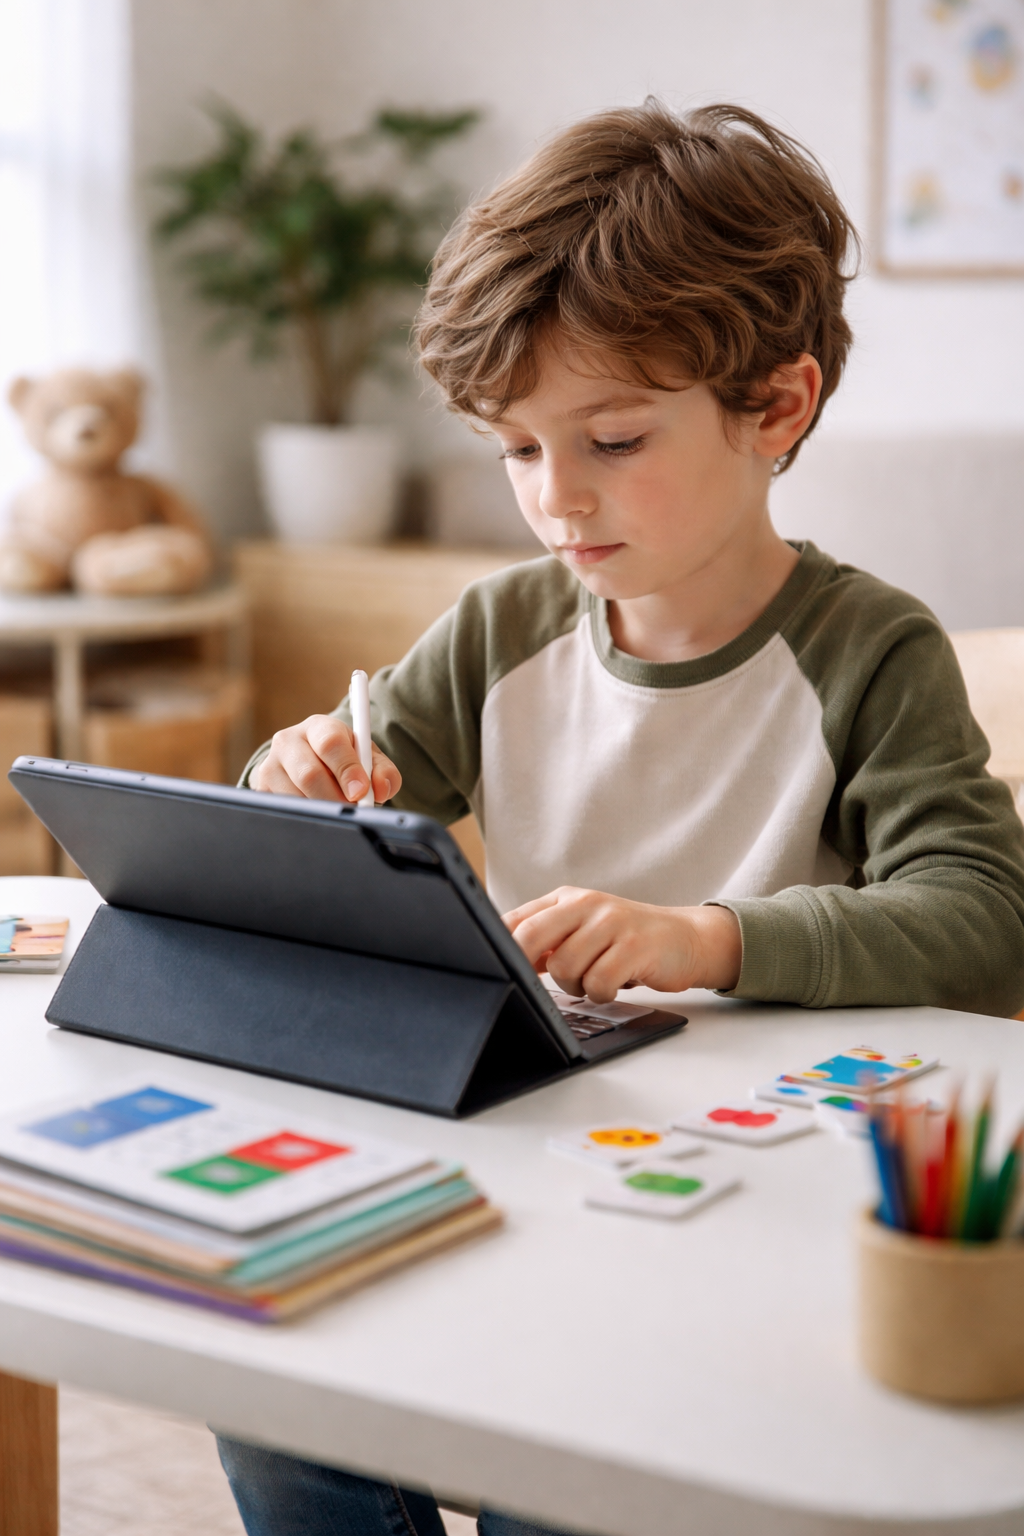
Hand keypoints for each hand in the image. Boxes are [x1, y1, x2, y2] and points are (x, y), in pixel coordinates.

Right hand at [251, 714, 401, 804]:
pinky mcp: (260, 788)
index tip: (361, 792)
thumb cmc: (343, 760)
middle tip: (351, 811)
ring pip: (296, 798)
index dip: (347, 769)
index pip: (330, 742)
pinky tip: (315, 813)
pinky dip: (305, 818)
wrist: (310, 764)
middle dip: (335, 798)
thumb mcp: (367, 760)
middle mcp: (289, 740)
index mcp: (319, 727)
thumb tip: (382, 788)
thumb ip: (383, 771)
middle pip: (309, 775)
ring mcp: (270, 764)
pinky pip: (284, 810)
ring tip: (335, 810)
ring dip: (321, 810)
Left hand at [503, 886, 741, 1001]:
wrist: (684, 939)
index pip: (515, 920)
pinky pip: (597, 982)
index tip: (495, 971)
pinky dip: (601, 994)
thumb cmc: (626, 941)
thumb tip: (501, 961)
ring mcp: (610, 922)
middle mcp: (585, 904)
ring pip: (564, 967)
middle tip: (536, 986)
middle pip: (530, 937)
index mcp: (565, 900)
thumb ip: (546, 942)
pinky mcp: (634, 945)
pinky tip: (614, 985)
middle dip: (526, 969)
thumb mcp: (583, 931)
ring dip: (575, 987)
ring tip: (594, 980)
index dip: (498, 949)